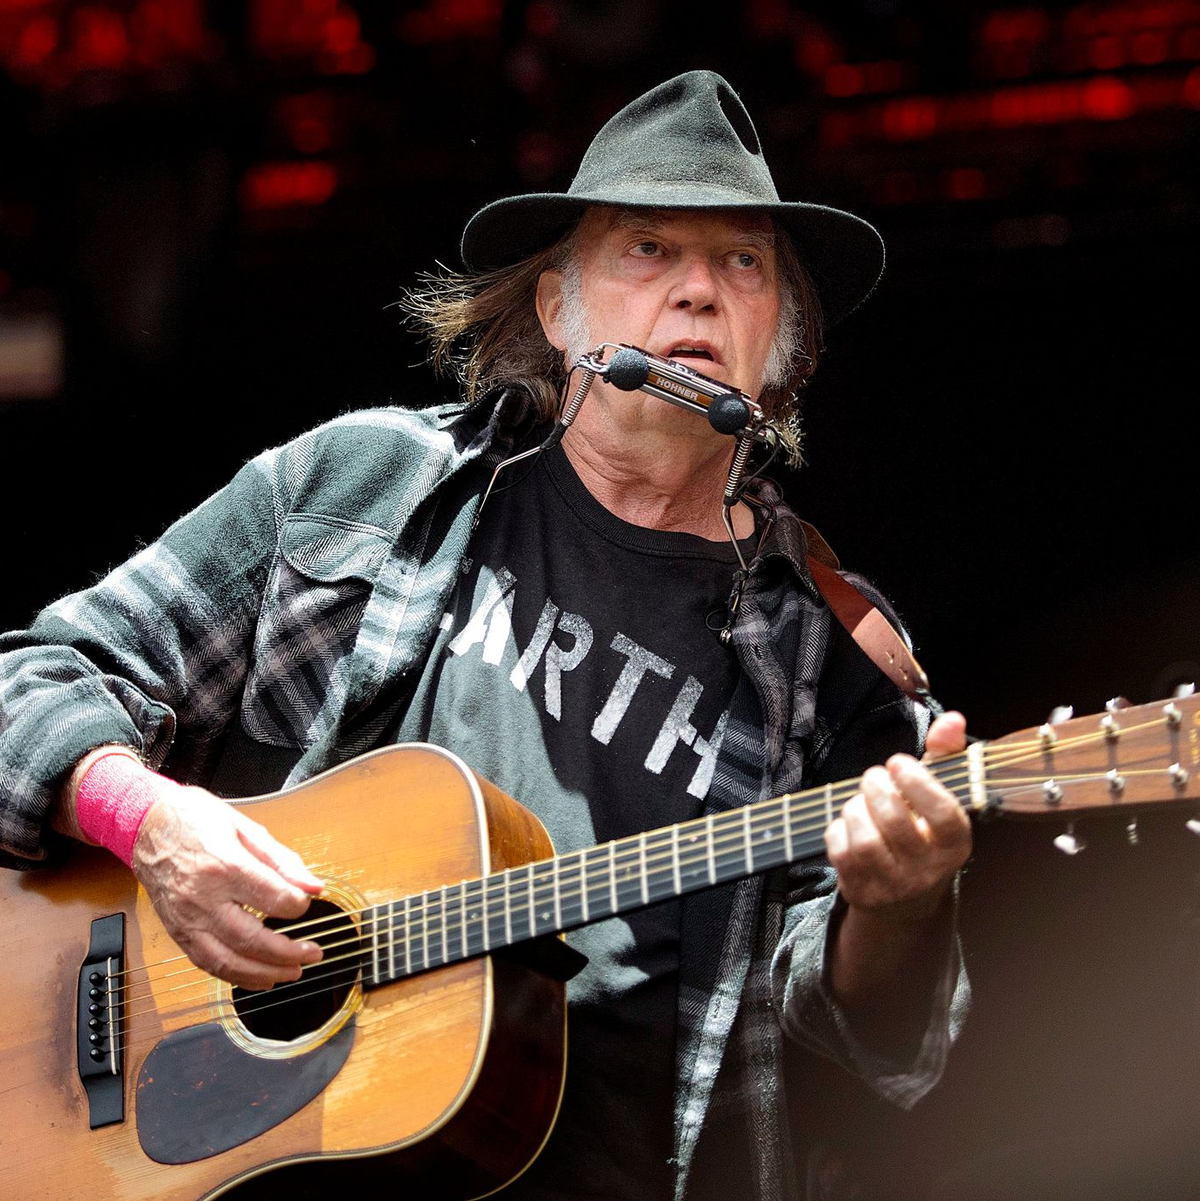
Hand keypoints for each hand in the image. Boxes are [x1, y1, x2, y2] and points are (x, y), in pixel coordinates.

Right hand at [132, 787, 324, 989]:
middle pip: (250, 938)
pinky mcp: (177, 932)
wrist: (147, 826)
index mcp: (224, 865)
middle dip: (287, 952)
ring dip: (265, 973)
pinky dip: (236, 976)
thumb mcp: (245, 828)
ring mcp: (187, 919)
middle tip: (313, 953)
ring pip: (228, 961)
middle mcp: (203, 898)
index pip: (272, 898)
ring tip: (293, 972)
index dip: (298, 906)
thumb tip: (314, 887)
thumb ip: (282, 861)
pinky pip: (207, 964)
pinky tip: (260, 977)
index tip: (309, 904)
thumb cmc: (196, 820)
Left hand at [825, 711, 971, 925]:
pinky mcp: (863, 892)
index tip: (898, 762)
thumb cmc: (922, 831)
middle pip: (895, 822)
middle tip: (874, 777)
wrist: (904, 898)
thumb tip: (951, 718)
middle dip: (876, 788)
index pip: (944, 815)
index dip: (918, 783)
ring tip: (860, 800)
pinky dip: (838, 829)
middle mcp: (928, 869)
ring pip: (866, 840)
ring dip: (855, 808)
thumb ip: (944, 755)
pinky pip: (841, 853)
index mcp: (955, 844)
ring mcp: (895, 885)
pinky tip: (848, 824)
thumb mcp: (938, 796)